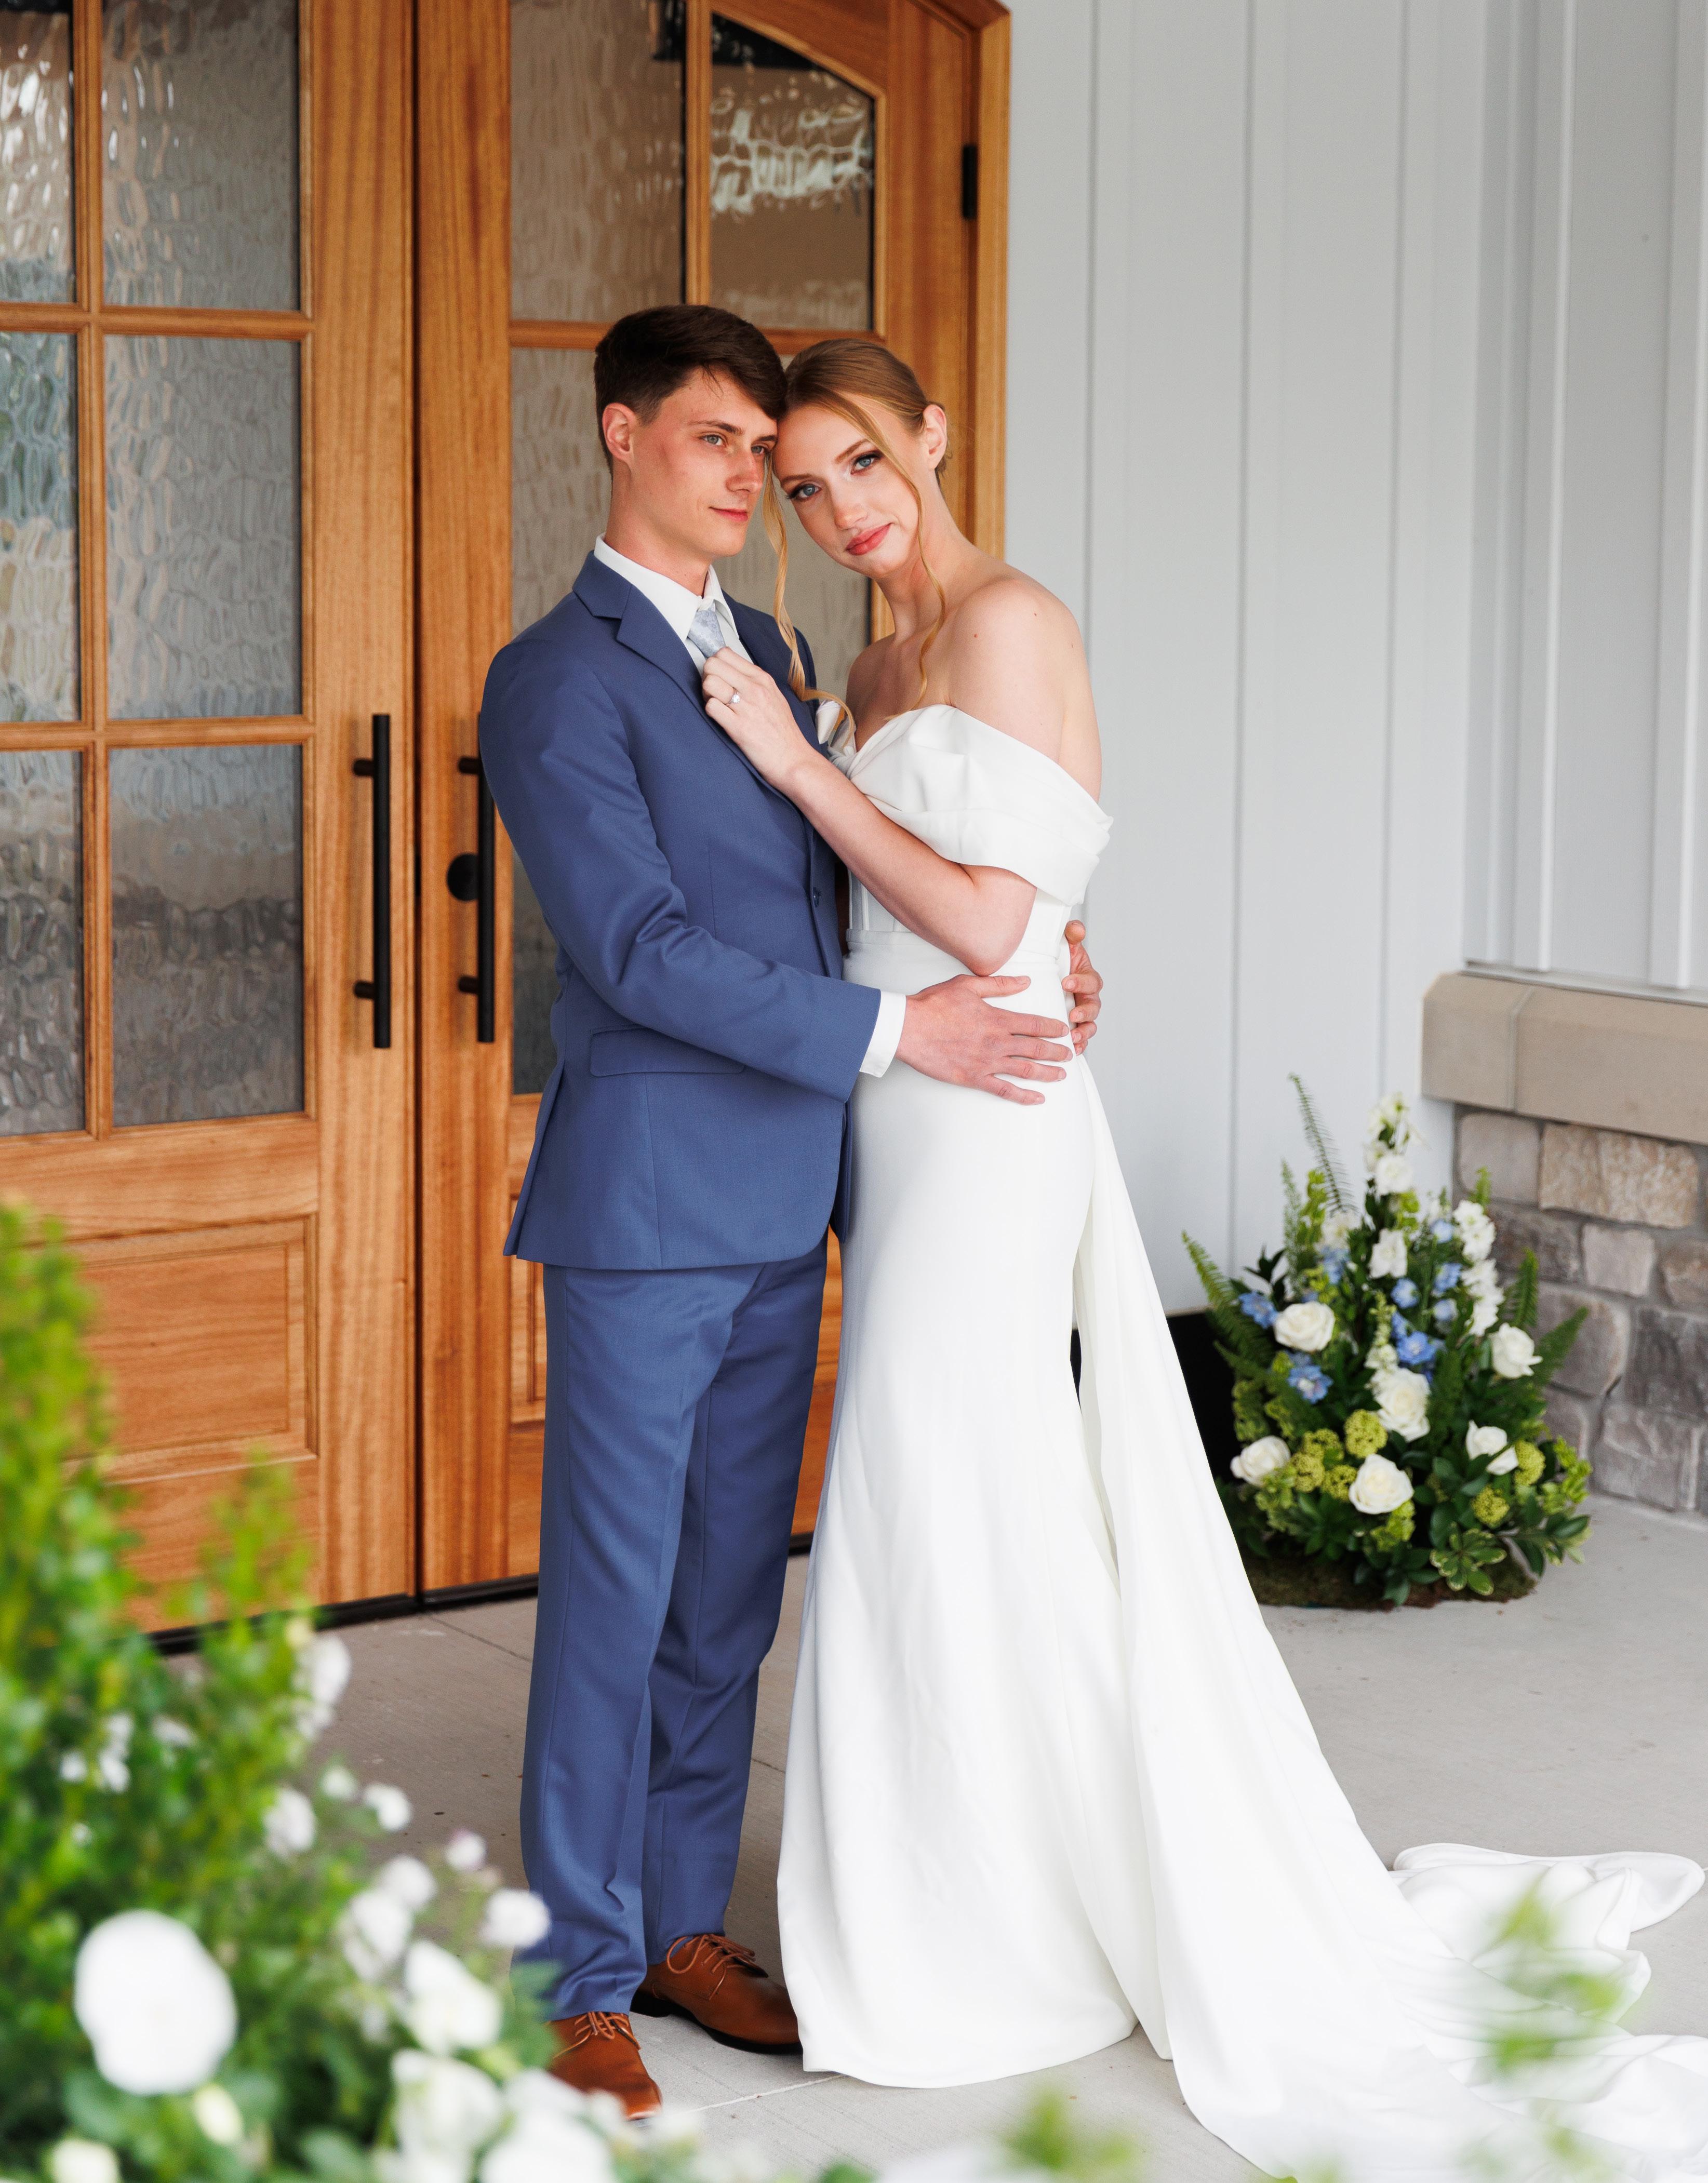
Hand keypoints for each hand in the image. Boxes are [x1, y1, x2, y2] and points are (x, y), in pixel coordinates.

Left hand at [701, 648, 814, 791]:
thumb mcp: (773, 696)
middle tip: (715, 692)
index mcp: (762, 678)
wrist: (793, 759)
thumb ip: (753, 682)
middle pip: (712, 664)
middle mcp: (754, 688)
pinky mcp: (738, 727)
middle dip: (707, 677)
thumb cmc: (782, 731)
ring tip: (717, 706)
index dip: (716, 665)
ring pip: (709, 683)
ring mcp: (746, 706)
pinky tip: (720, 719)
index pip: (725, 653)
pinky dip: (710, 712)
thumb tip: (731, 673)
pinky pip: (711, 707)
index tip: (720, 678)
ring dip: (707, 695)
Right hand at [895, 975, 1071, 1105]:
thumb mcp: (968, 985)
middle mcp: (997, 1042)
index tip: (1063, 1031)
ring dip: (1047, 1073)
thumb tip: (1025, 981)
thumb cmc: (934, 1005)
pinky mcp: (974, 1078)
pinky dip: (1023, 1096)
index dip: (1053, 1028)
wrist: (909, 1028)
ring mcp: (987, 1063)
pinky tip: (1037, 1099)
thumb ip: (1000, 985)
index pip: (1034, 1024)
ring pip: (1026, 1070)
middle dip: (1057, 1052)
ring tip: (1061, 1075)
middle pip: (1036, 1048)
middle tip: (1070, 1055)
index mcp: (997, 1019)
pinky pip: (1004, 1090)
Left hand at [1062, 920, 1101, 1053]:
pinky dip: (1079, 1045)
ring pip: (1090, 1026)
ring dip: (1084, 1032)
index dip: (1080, 982)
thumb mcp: (1066, 946)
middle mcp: (1088, 997)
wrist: (1049, 976)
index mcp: (1088, 978)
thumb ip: (1072, 935)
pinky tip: (1073, 1049)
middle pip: (1094, 1007)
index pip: (1090, 981)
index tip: (1066, 982)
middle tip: (1073, 1015)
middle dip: (1085, 1012)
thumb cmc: (1060, 962)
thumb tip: (1076, 929)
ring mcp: (1083, 1014)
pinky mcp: (1075, 1026)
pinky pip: (1081, 1038)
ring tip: (1074, 1037)